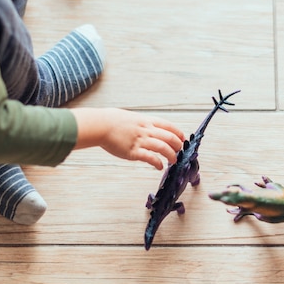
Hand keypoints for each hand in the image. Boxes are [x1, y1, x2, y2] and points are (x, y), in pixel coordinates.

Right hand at [70, 107, 184, 169]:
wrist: (101, 125)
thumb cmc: (112, 120)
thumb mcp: (131, 117)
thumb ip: (140, 123)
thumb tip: (145, 126)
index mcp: (146, 121)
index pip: (168, 125)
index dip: (178, 132)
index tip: (183, 138)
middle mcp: (146, 130)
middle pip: (169, 137)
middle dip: (178, 145)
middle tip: (180, 151)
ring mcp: (141, 141)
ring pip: (163, 148)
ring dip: (171, 155)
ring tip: (173, 161)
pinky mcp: (133, 152)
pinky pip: (150, 158)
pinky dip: (158, 163)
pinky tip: (160, 166)